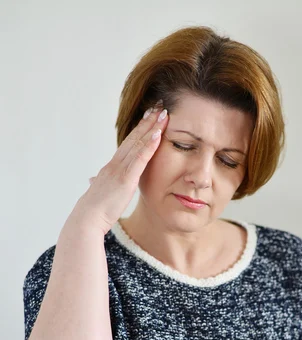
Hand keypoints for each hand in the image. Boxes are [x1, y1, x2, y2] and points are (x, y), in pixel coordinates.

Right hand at [75, 100, 168, 234]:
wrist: (87, 219)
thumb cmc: (94, 210)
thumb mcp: (98, 193)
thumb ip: (98, 184)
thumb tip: (92, 180)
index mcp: (111, 168)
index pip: (128, 145)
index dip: (139, 130)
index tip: (148, 117)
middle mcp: (115, 164)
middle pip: (133, 138)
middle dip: (147, 121)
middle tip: (158, 106)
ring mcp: (120, 170)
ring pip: (138, 143)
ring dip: (151, 127)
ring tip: (162, 113)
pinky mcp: (125, 179)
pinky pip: (140, 158)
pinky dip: (149, 145)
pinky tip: (158, 134)